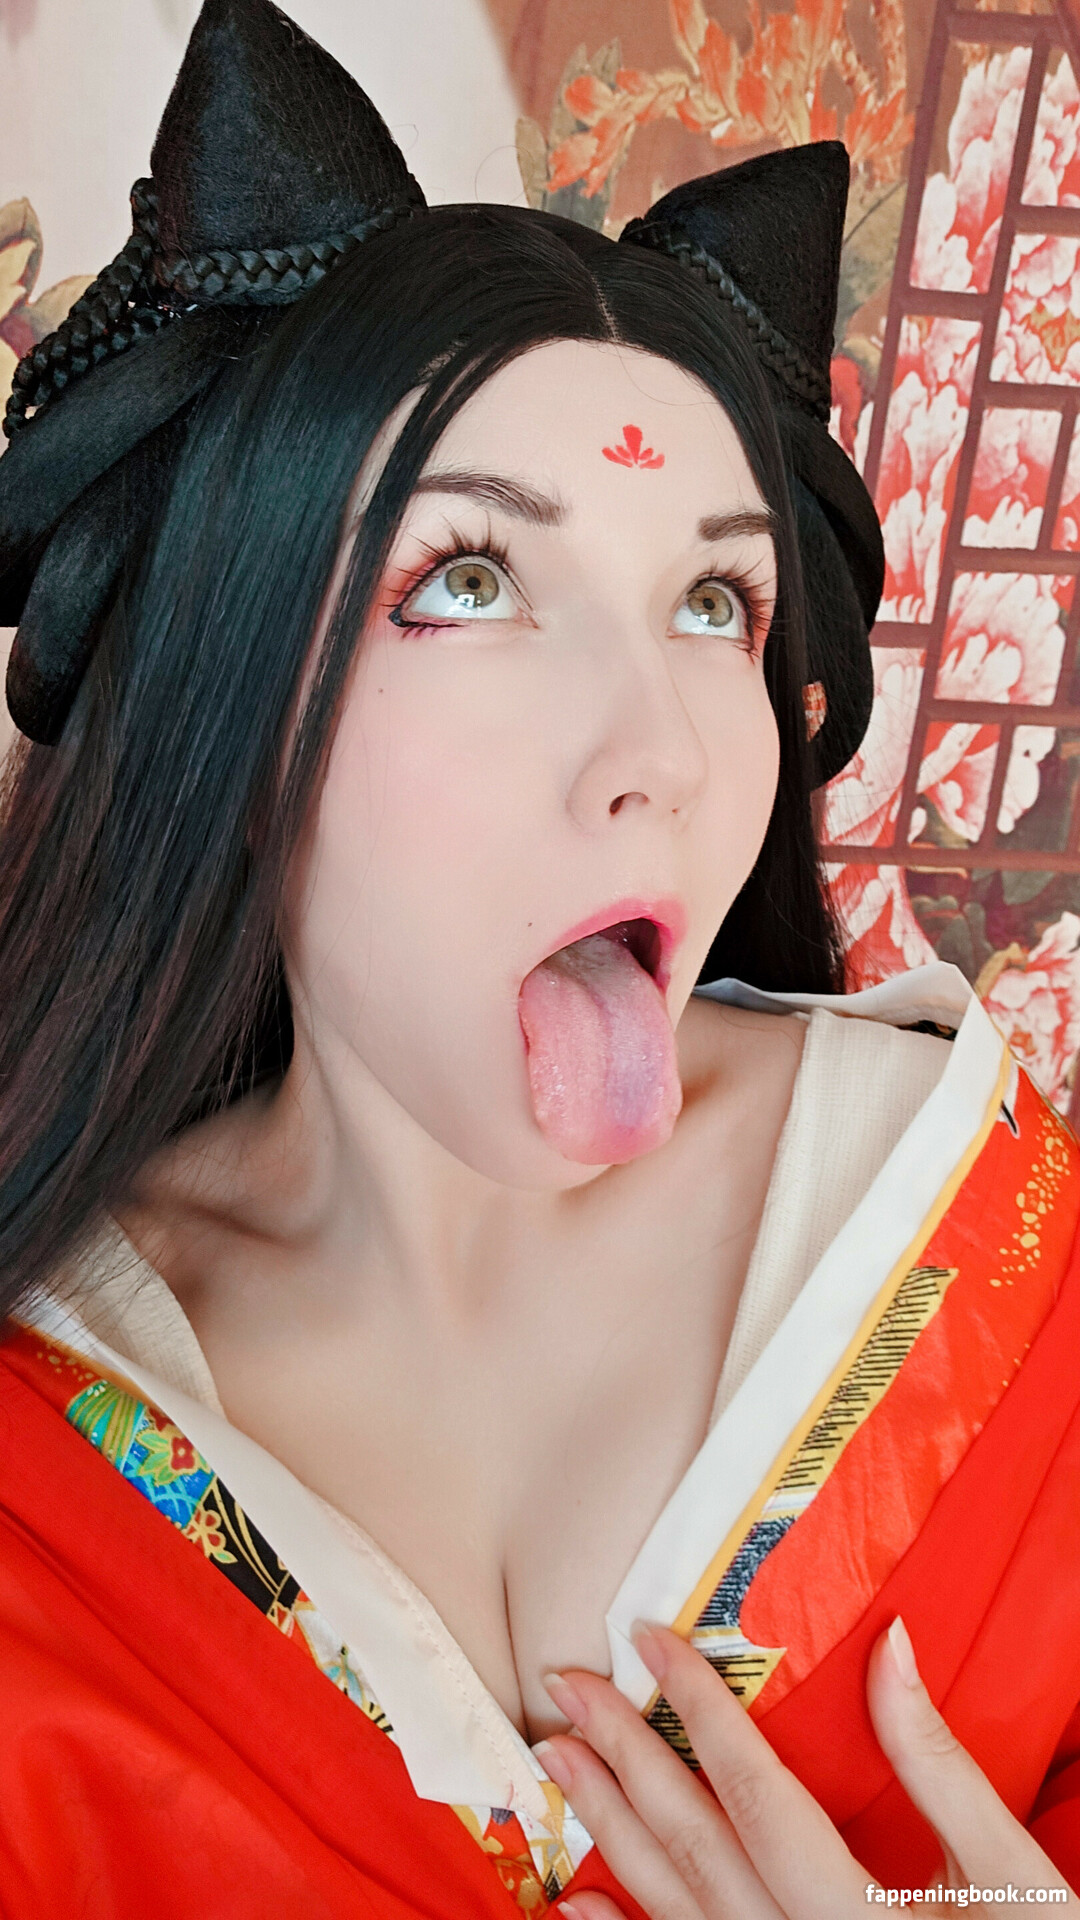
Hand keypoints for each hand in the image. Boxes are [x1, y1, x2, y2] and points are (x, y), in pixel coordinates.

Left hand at [536, 1618, 1077, 1918]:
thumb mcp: (1010, 1871)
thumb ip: (937, 1763)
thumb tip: (891, 1645)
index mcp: (855, 1913)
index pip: (756, 1793)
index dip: (697, 1709)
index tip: (648, 1638)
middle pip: (694, 1843)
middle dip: (624, 1756)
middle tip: (567, 1686)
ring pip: (673, 1903)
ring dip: (608, 1827)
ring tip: (555, 1758)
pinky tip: (575, 1903)